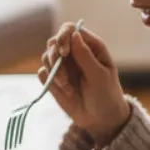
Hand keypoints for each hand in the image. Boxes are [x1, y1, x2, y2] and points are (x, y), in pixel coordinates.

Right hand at [39, 23, 131, 146]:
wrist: (101, 119)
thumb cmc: (106, 95)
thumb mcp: (100, 76)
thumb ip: (86, 56)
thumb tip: (74, 35)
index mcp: (90, 46)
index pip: (70, 30)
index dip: (63, 37)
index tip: (64, 53)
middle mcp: (74, 52)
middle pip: (54, 41)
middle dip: (54, 57)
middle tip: (64, 76)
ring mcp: (63, 65)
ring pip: (46, 57)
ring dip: (55, 73)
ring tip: (68, 88)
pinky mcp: (54, 79)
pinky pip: (42, 73)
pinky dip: (50, 81)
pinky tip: (66, 92)